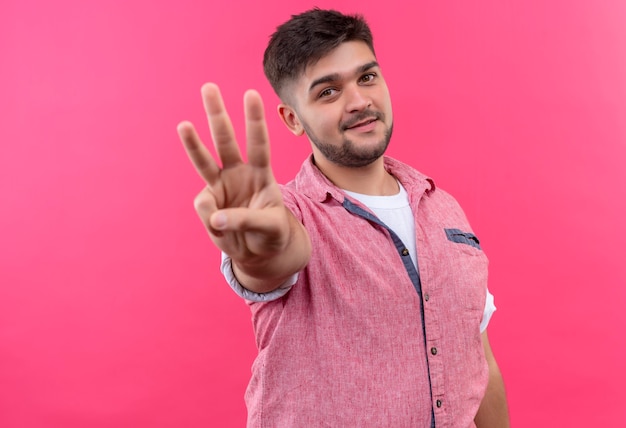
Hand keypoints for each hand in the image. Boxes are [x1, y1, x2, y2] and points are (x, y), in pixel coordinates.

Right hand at [178, 83, 291, 267]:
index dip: (255, 120)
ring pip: (204, 160)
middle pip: (226, 140)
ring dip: (193, 142)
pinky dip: (213, 220)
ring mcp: (220, 186)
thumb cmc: (271, 233)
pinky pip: (204, 208)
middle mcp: (238, 173)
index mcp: (261, 174)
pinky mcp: (208, 203)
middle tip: (209, 87)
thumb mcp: (270, 227)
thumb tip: (215, 217)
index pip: (259, 143)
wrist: (259, 250)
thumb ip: (245, 219)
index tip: (251, 94)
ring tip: (184, 125)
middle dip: (217, 114)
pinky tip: (223, 228)